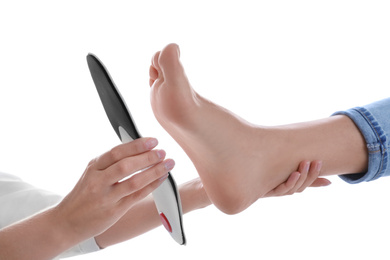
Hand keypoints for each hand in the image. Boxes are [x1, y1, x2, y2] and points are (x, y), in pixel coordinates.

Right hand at [54, 137, 173, 240]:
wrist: (67, 222)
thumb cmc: (84, 195)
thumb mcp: (91, 174)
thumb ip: (110, 163)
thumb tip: (138, 149)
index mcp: (93, 168)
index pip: (117, 152)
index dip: (136, 145)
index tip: (153, 140)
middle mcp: (98, 181)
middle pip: (126, 166)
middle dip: (147, 157)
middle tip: (163, 152)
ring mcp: (106, 197)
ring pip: (134, 182)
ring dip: (154, 171)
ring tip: (167, 164)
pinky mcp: (114, 211)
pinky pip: (137, 196)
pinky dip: (152, 185)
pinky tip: (161, 178)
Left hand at [264, 160, 329, 197]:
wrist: (243, 181)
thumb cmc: (264, 177)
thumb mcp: (284, 173)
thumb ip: (301, 172)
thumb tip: (329, 181)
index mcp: (288, 185)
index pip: (306, 183)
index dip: (315, 176)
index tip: (320, 162)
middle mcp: (283, 190)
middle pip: (301, 186)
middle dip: (310, 175)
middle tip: (316, 161)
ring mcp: (275, 191)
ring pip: (293, 188)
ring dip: (301, 177)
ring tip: (305, 163)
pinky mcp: (267, 190)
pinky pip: (281, 189)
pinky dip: (290, 182)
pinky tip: (294, 173)